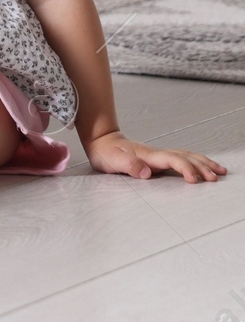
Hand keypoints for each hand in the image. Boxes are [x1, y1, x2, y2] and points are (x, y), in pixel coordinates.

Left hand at [86, 130, 225, 181]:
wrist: (102, 141)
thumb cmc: (107, 152)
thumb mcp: (113, 161)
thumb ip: (129, 166)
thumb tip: (147, 173)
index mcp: (150, 155)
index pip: (174, 160)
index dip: (185, 169)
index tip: (194, 180)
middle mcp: (158, 154)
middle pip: (186, 157)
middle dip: (203, 167)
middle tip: (216, 178)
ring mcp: (160, 155)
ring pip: (187, 156)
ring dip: (204, 163)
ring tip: (220, 171)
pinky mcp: (159, 159)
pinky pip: (183, 159)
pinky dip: (196, 162)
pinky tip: (203, 166)